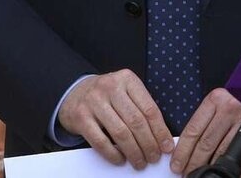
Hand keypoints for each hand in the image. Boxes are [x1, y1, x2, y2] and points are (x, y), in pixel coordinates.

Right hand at [58, 70, 172, 168]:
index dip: (160, 130)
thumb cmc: (107, 95)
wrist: (74, 92)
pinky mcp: (81, 118)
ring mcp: (94, 102)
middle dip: (148, 144)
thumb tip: (161, 135)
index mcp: (127, 79)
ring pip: (120, 132)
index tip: (166, 146)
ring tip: (140, 162)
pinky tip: (120, 160)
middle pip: (136, 122)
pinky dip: (113, 154)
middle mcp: (111, 87)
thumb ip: (141, 106)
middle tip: (154, 158)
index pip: (149, 108)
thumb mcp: (125, 90)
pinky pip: (100, 141)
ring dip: (133, 151)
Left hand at [170, 89, 240, 174]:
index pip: (193, 130)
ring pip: (221, 153)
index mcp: (217, 99)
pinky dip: (234, 171)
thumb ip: (210, 118)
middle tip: (187, 173)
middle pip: (205, 145)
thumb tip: (191, 144)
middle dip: (193, 164)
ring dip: (209, 168)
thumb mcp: (226, 99)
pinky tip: (226, 175)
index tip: (177, 164)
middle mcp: (230, 109)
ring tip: (203, 175)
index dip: (182, 151)